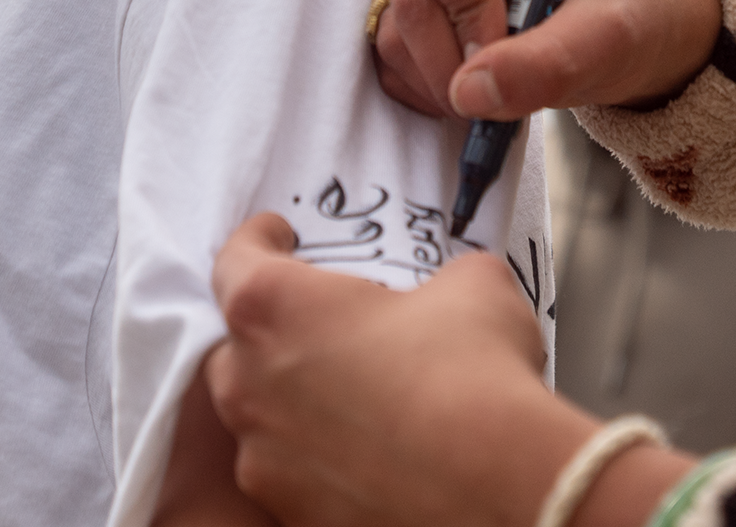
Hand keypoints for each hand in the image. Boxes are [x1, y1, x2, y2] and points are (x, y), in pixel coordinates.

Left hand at [206, 214, 691, 526]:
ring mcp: (264, 458)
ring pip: (263, 418)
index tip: (277, 236)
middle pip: (239, 346)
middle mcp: (250, 384)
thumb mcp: (472, 284)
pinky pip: (294, 474)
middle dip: (279, 333)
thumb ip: (440, 276)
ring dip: (298, 401)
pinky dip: (323, 460)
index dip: (259, 240)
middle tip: (333, 326)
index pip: (238, 259)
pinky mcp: (291, 512)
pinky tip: (375, 452)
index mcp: (274, 309)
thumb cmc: (473, 376)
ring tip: (362, 398)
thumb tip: (454, 289)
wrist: (497, 484)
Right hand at [370, 0, 721, 118]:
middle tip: (505, 95)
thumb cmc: (620, 16)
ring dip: (440, 82)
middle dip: (452, 62)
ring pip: (392, 27)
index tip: (502, 55)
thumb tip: (467, 92)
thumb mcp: (609, 40)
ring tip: (502, 88)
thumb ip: (551, 63)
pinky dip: (424, 86)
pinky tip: (475, 85)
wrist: (610, 27)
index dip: (465, 11)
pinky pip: (385, 50)